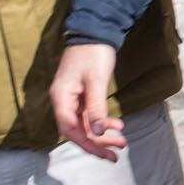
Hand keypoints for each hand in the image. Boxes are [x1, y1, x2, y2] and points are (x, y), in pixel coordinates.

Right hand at [49, 42, 125, 160]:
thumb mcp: (96, 81)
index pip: (70, 129)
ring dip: (101, 134)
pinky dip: (101, 122)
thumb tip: (97, 133)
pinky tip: (115, 126)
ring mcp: (71, 98)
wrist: (95, 31)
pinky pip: (88, 115)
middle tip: (118, 151)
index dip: (88, 144)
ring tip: (122, 141)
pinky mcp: (80, 95)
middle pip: (76, 130)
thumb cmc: (93, 53)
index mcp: (61, 98)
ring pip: (84, 124)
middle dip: (97, 143)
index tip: (106, 153)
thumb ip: (96, 108)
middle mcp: (62, 100)